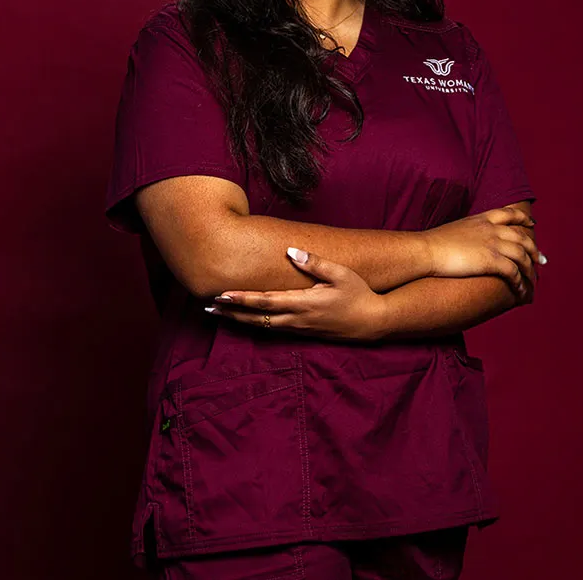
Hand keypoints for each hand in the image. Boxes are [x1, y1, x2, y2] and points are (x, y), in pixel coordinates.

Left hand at [207, 248, 387, 342]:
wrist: (374, 322)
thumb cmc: (358, 294)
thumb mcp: (341, 274)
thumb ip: (314, 263)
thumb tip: (290, 251)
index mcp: (303, 303)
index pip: (265, 302)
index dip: (242, 299)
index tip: (222, 295)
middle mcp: (297, 319)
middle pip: (257, 318)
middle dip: (232, 312)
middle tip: (208, 307)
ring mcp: (299, 328)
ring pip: (263, 326)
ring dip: (239, 319)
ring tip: (218, 313)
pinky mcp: (303, 332)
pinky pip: (273, 329)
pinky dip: (255, 325)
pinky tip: (244, 320)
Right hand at [423, 206, 540, 300]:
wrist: (425, 250)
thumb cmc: (431, 244)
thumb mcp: (453, 230)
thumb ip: (466, 233)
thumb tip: (464, 242)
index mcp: (481, 219)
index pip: (509, 214)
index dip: (523, 219)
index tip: (532, 225)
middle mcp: (491, 229)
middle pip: (522, 237)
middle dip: (535, 249)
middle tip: (542, 260)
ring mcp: (493, 244)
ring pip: (523, 256)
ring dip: (531, 270)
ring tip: (534, 281)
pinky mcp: (492, 261)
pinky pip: (515, 273)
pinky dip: (521, 283)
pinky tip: (521, 291)